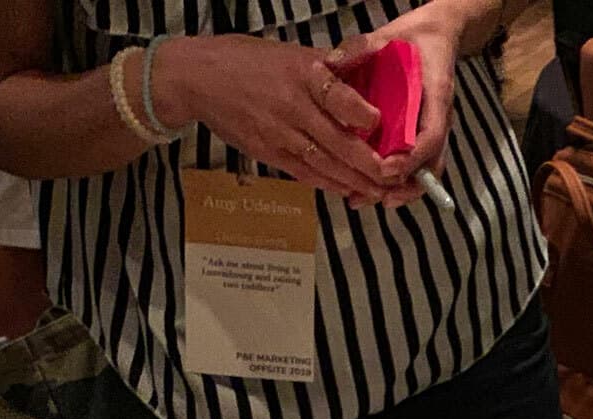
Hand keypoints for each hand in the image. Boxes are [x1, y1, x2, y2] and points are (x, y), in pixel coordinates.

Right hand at [154, 33, 392, 202]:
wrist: (197, 79)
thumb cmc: (248, 60)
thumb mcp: (291, 51)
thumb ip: (330, 63)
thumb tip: (367, 63)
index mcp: (301, 74)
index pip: (336, 96)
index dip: (359, 112)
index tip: (378, 122)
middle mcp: (292, 107)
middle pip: (335, 141)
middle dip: (367, 163)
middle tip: (394, 176)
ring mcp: (279, 134)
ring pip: (323, 163)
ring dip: (353, 181)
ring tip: (380, 192)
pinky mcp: (268, 153)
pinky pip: (304, 172)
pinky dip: (328, 183)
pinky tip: (348, 190)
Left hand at [331, 0, 488, 192]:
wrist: (433, 37)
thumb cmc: (413, 38)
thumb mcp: (388, 35)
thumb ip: (361, 47)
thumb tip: (330, 63)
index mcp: (436, 96)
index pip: (432, 135)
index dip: (412, 158)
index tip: (386, 168)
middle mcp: (438, 119)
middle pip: (430, 165)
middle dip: (404, 186)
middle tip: (376, 198)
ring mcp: (430, 130)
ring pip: (422, 171)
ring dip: (398, 191)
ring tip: (363, 200)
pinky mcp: (420, 135)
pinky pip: (414, 165)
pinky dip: (395, 182)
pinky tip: (367, 189)